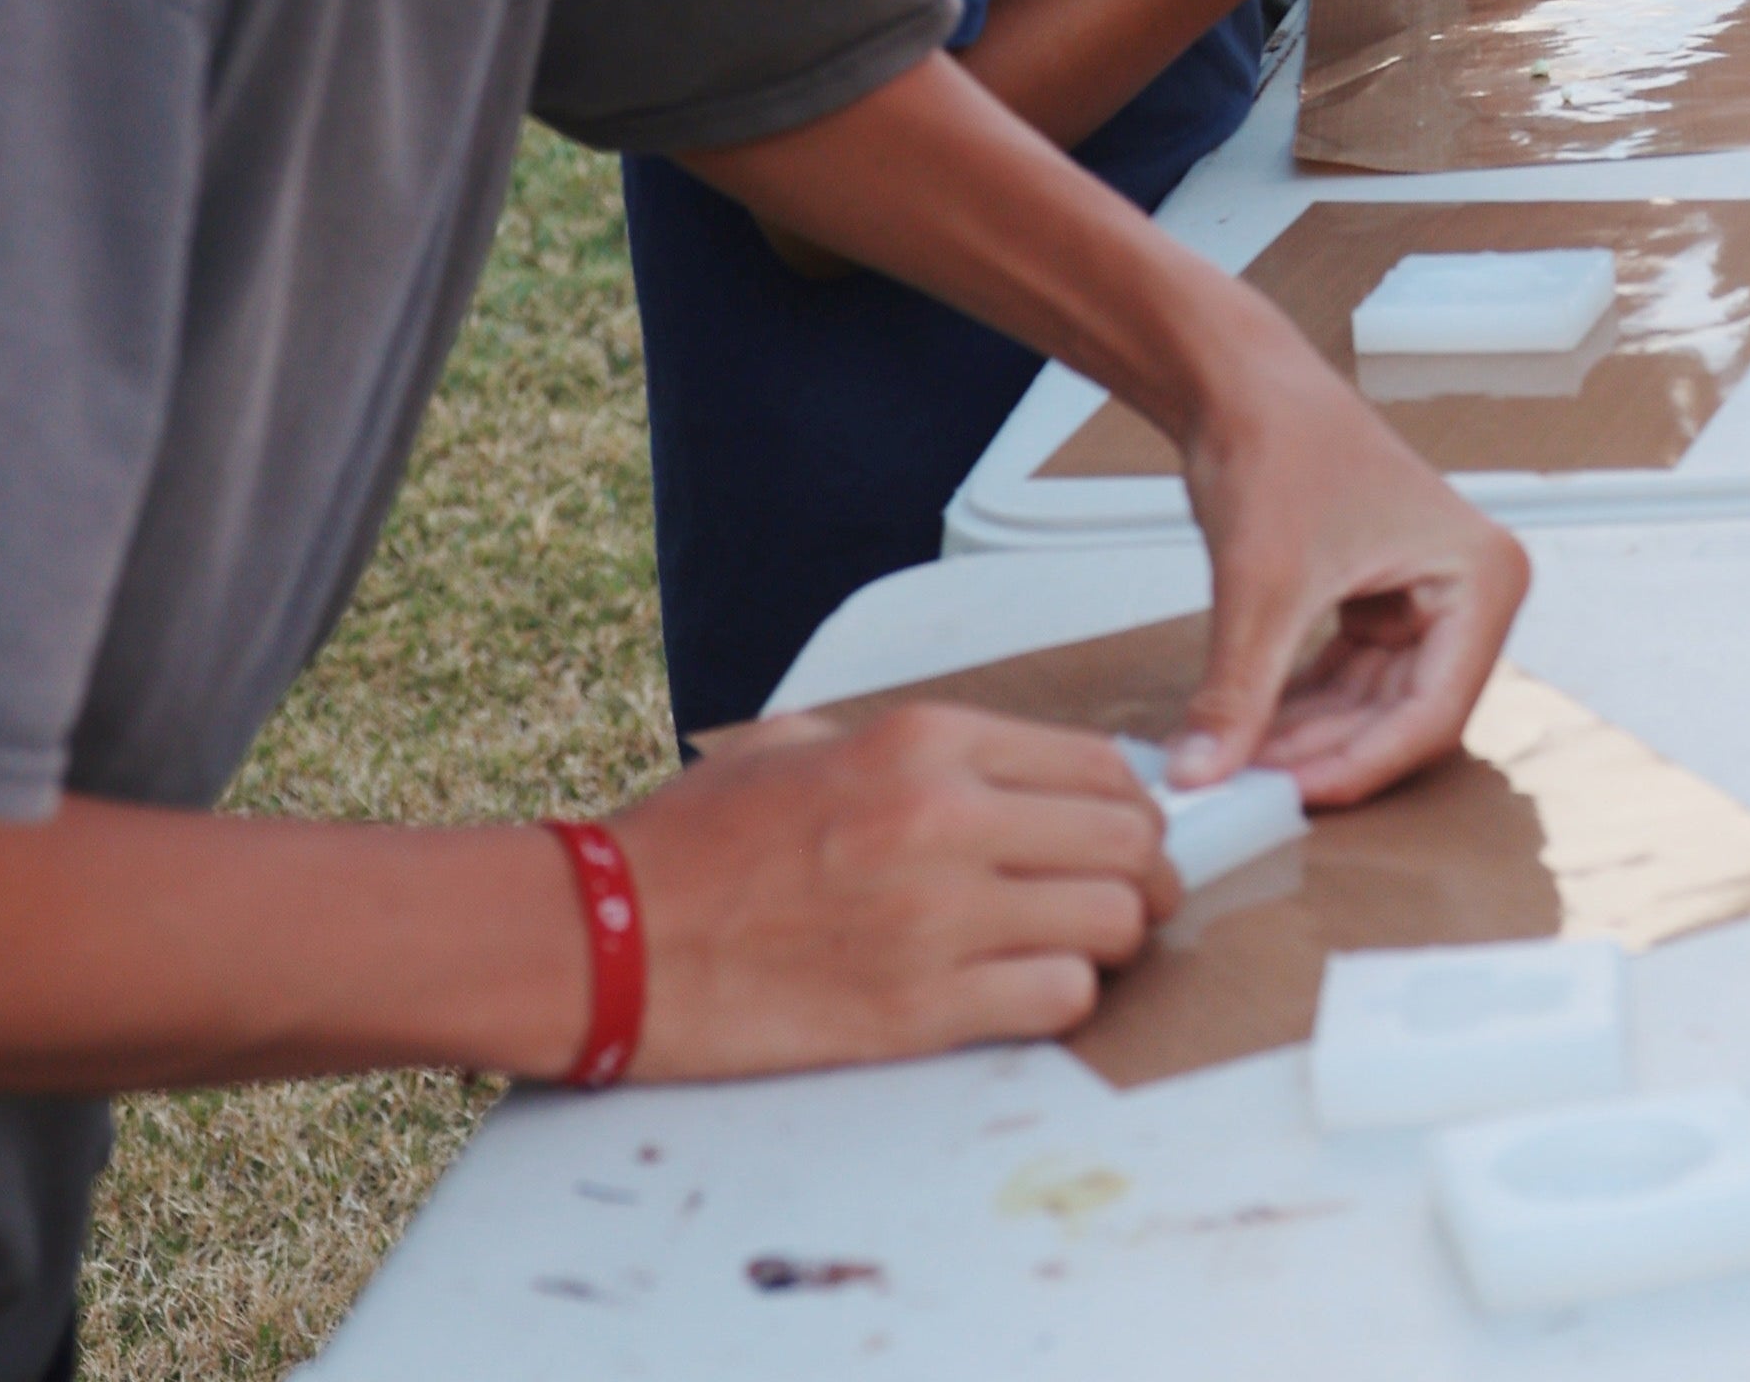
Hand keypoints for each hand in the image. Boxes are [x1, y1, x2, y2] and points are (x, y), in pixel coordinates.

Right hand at [617, 705, 1176, 1076]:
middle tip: (1130, 895)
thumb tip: (997, 769)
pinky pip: (1055, 999)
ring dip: (1110, 940)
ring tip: (1078, 947)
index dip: (1134, 803)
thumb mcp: (805, 739)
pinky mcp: (915, 1011)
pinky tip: (1028, 993)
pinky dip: (1062, 999)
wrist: (606, 939)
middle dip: (1144, 871)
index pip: (1100, 763)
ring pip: (1110, 923)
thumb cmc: (694, 844)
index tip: (1130, 829)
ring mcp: (936, 918)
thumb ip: (907, 746)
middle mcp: (947, 818)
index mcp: (926, 741)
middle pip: (1128, 841)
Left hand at [1170, 333, 1532, 806]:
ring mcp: (1429, 598)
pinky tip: (1248, 734)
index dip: (1361, 765)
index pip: (1434, 711)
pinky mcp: (1384, 602)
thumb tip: (1202, 777)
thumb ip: (1238, 690)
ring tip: (1235, 767)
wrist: (1239, 382)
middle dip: (1328, 754)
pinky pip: (1349, 681)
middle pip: (1407, 716)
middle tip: (1251, 792)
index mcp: (1482, 576)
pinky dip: (1301, 709)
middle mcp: (1471, 591)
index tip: (1291, 799)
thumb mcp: (1262, 582)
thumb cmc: (1278, 441)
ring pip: (1374, 707)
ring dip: (1309, 739)